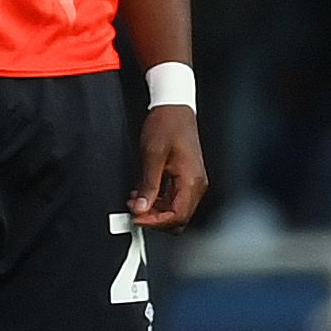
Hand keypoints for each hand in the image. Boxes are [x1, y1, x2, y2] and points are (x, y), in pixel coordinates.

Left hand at [132, 93, 209, 229]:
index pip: (178, 215)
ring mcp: (192, 181)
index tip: (136, 218)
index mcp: (192, 181)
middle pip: (179, 217)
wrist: (174, 109)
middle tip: (134, 210)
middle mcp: (196, 184)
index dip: (156, 222)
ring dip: (154, 209)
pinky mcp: (185, 177)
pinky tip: (142, 193)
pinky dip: (157, 200)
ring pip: (175, 209)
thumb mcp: (152, 156)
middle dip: (155, 218)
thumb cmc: (166, 126)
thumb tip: (141, 208)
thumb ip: (148, 185)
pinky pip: (173, 198)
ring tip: (135, 200)